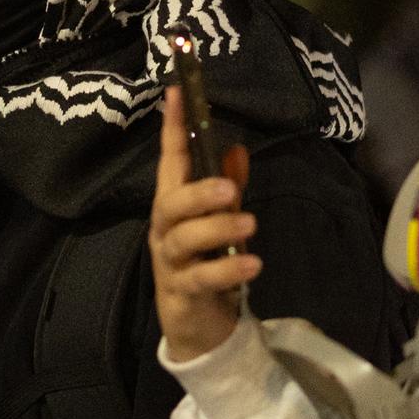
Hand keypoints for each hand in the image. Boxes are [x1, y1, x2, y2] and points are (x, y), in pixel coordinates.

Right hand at [150, 85, 262, 361]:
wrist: (197, 327)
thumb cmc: (207, 263)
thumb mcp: (220, 222)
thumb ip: (228, 186)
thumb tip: (238, 149)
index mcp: (174, 206)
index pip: (171, 160)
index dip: (174, 127)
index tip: (178, 91)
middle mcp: (166, 231)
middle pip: (170, 203)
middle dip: (197, 192)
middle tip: (229, 188)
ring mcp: (170, 263)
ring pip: (183, 239)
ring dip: (216, 228)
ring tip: (248, 224)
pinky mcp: (182, 294)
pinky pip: (201, 280)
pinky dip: (227, 271)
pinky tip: (252, 264)